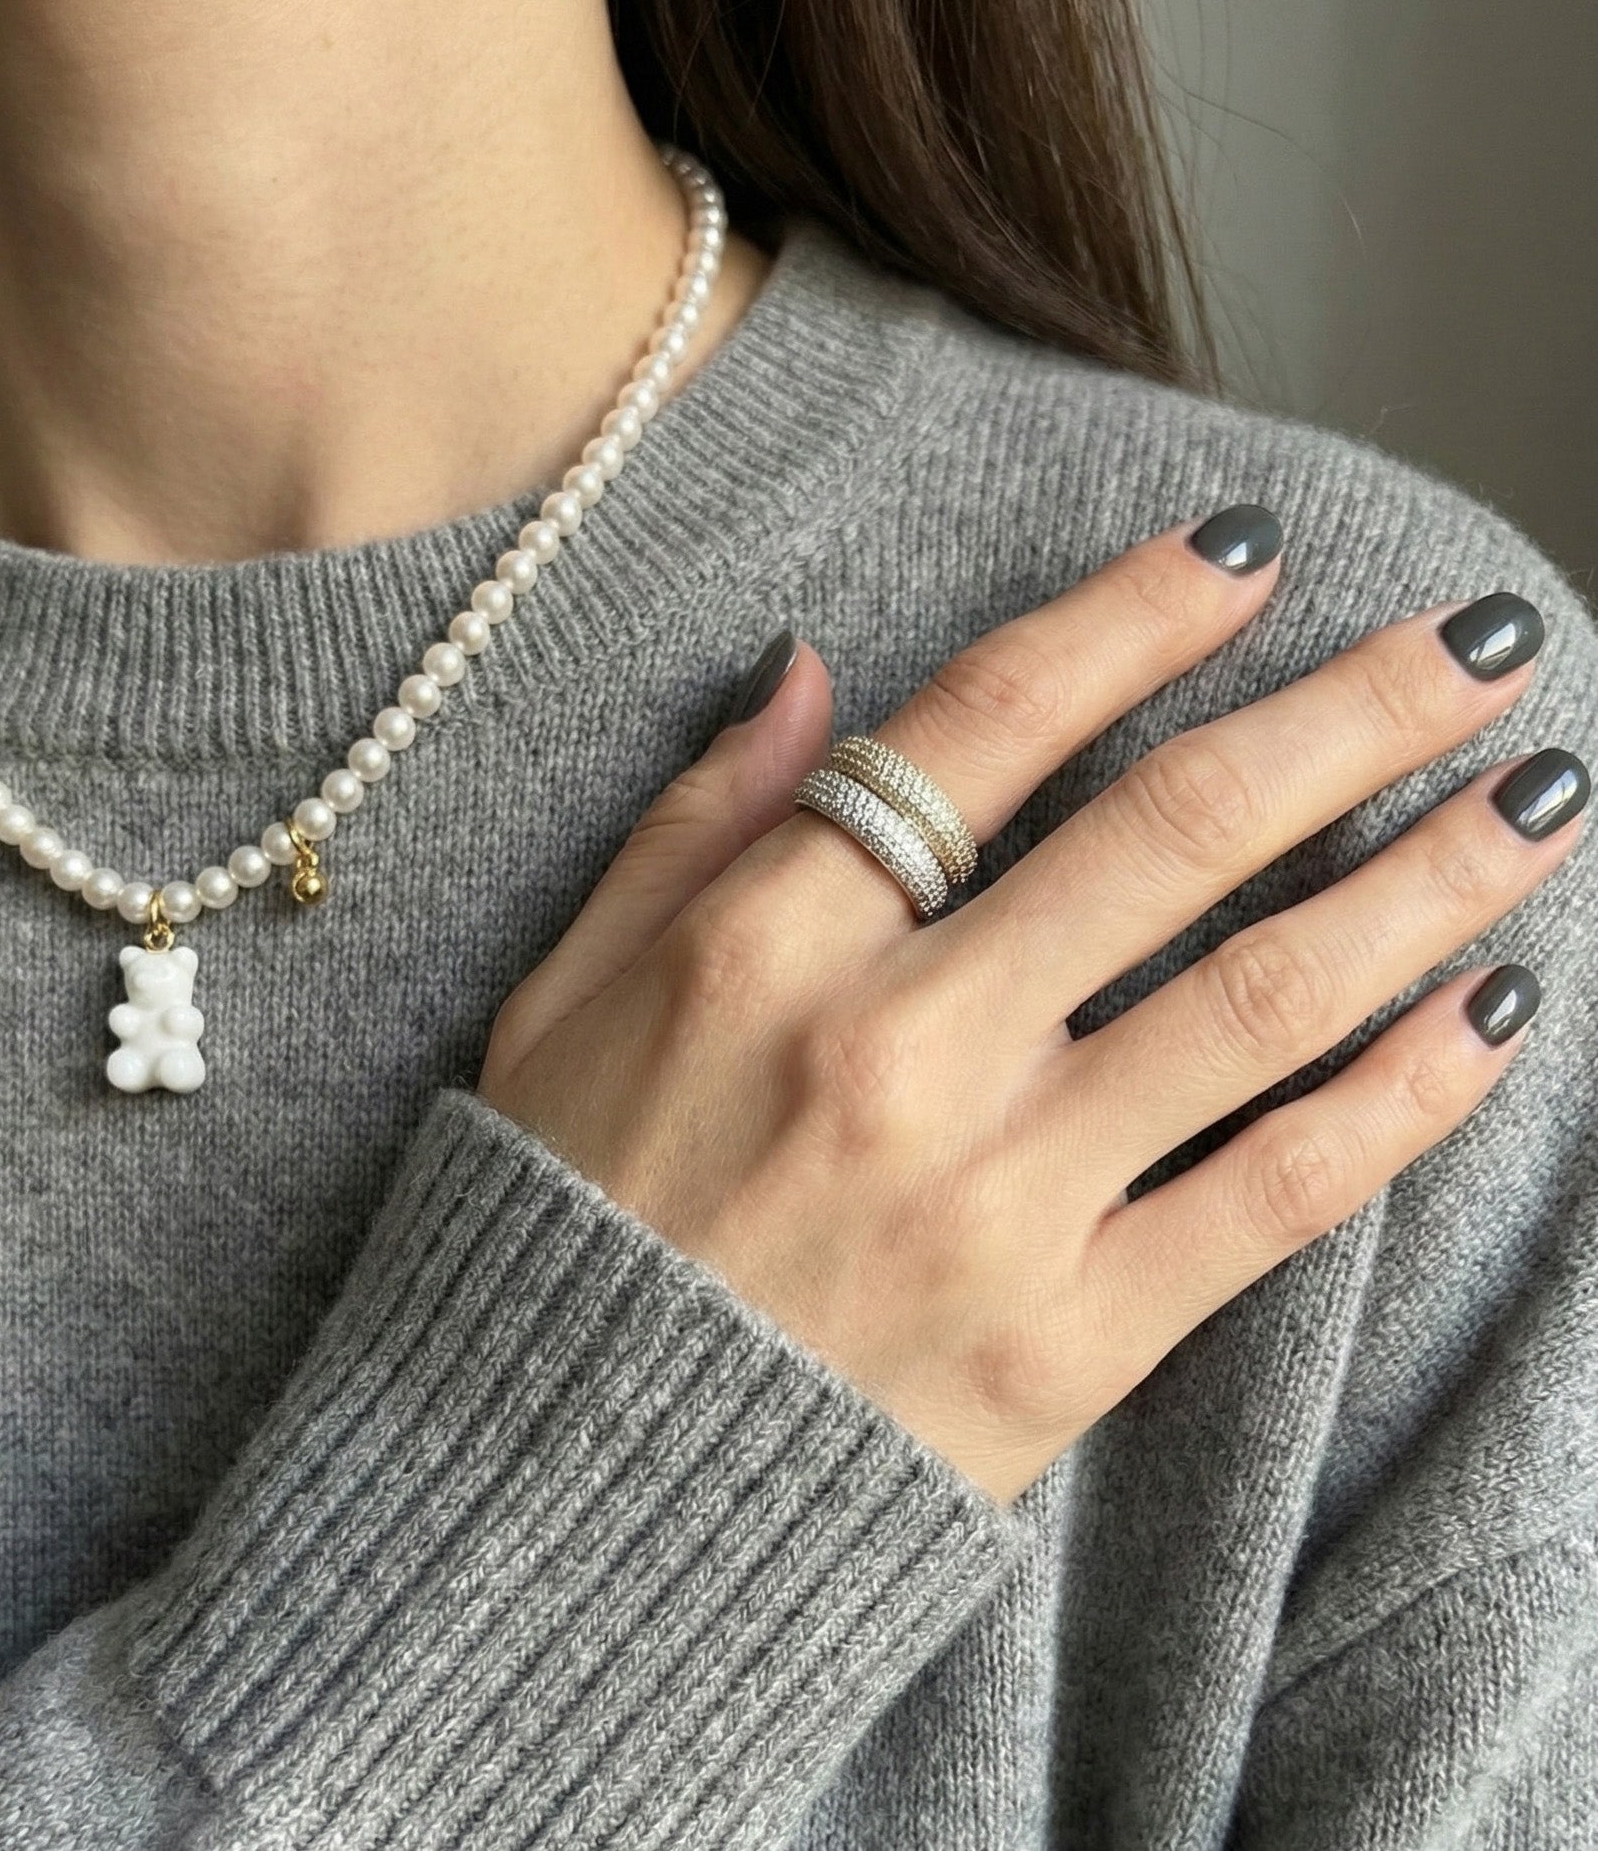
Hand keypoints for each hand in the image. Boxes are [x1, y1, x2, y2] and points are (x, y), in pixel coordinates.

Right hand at [477, 514, 1584, 1506]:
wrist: (560, 1505)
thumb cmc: (563, 1223)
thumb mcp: (565, 995)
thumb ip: (694, 824)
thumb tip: (815, 669)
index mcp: (764, 949)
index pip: (985, 725)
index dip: (1135, 616)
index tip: (1250, 553)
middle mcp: (898, 1054)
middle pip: (1169, 834)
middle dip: (1348, 714)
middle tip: (1473, 639)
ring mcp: (998, 1204)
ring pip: (1259, 1000)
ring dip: (1422, 883)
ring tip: (1536, 799)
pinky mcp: (1069, 1344)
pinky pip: (1272, 1195)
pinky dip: (1399, 1099)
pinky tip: (1489, 1015)